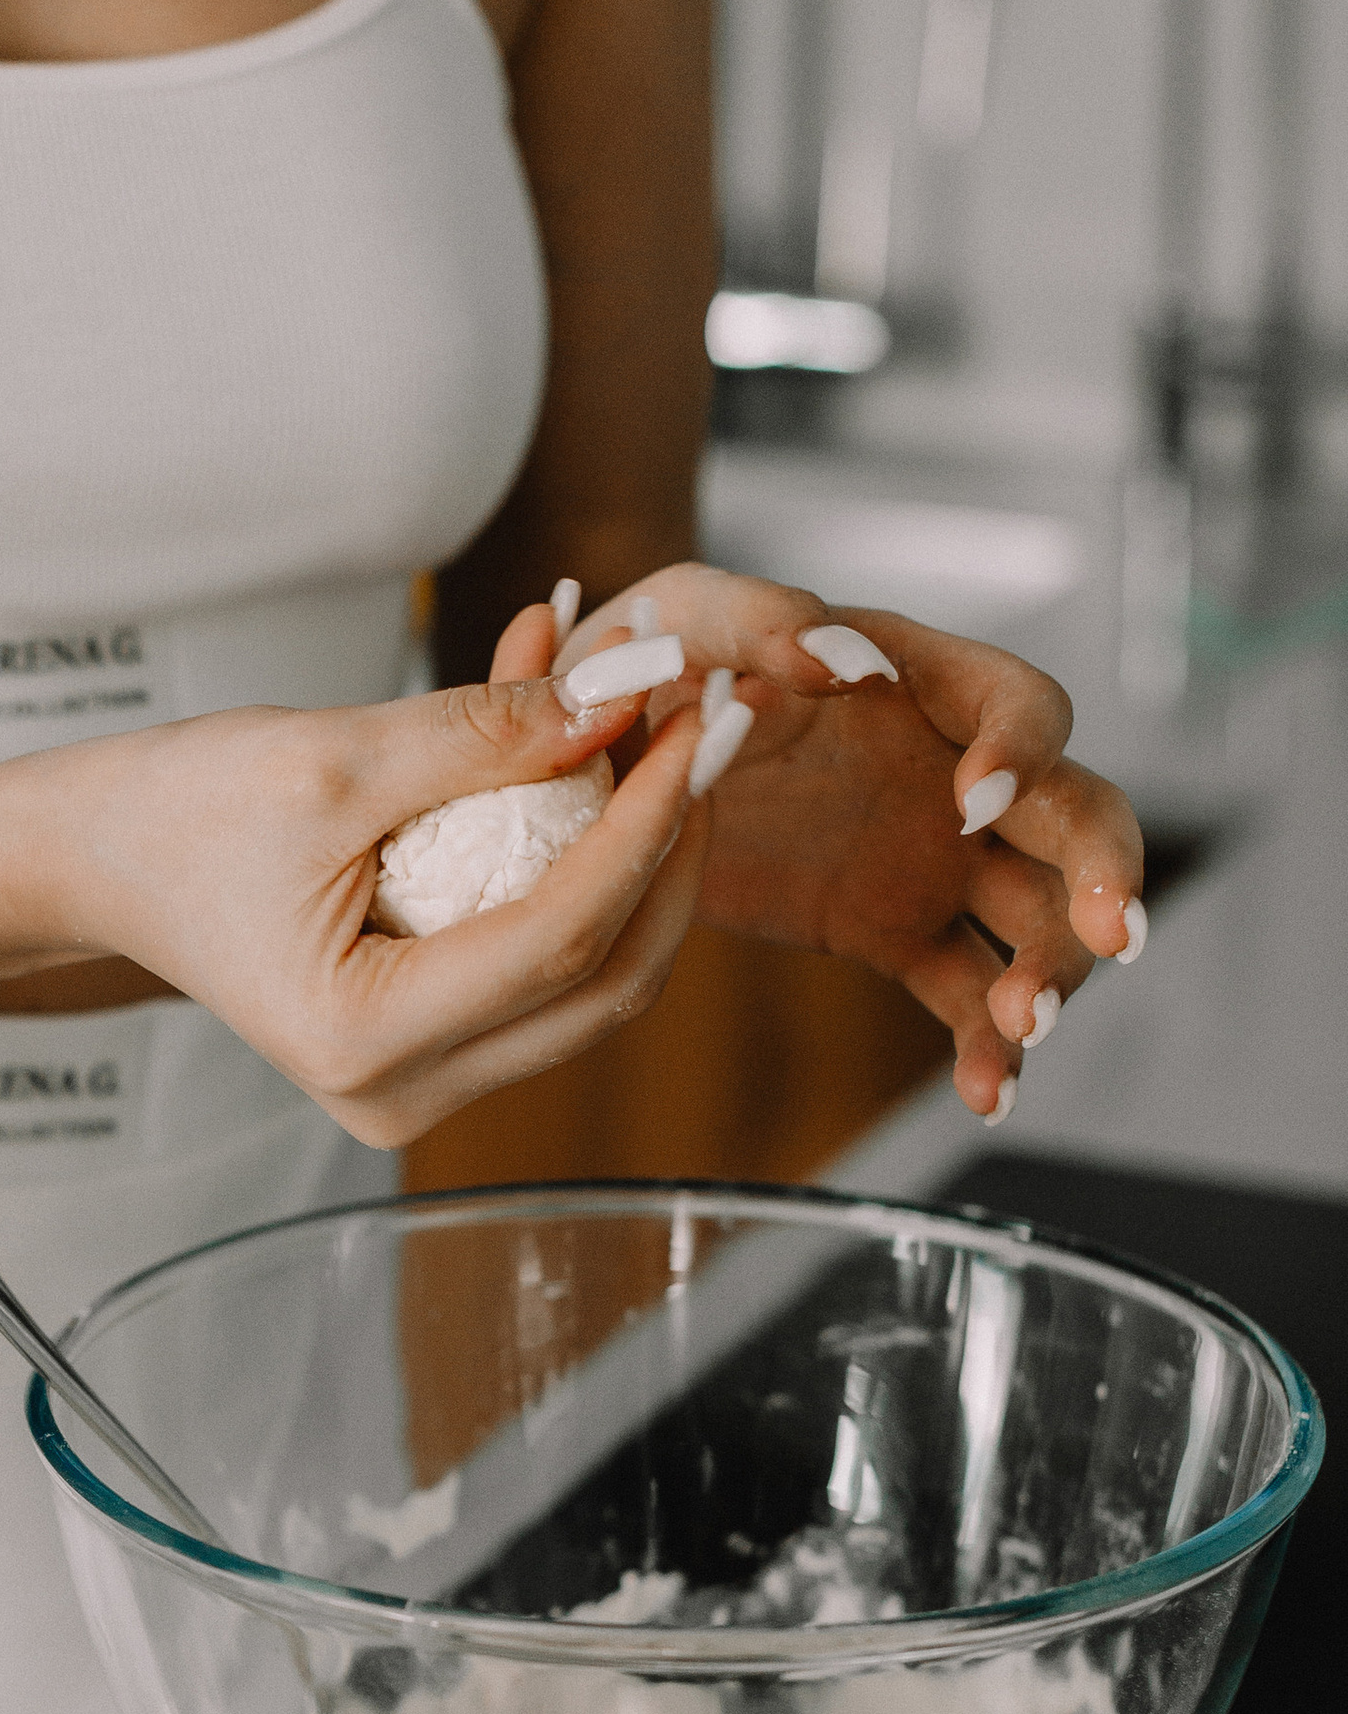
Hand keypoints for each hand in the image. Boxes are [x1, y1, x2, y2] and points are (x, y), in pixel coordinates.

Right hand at [29, 603, 709, 1144]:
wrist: (99, 862)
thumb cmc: (181, 812)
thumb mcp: (335, 755)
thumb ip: (484, 737)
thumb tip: (621, 704)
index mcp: (365, 1038)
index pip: (561, 938)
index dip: (643, 827)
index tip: (689, 723)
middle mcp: (402, 1094)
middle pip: (605, 983)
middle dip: (668, 852)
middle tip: (697, 729)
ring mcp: (419, 1087)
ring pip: (590, 986)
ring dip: (634, 861)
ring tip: (648, 738)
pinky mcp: (430, 1055)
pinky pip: (544, 973)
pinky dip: (579, 876)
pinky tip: (589, 777)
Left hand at [559, 565, 1146, 1118]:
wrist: (607, 759)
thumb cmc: (653, 659)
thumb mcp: (684, 619)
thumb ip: (750, 619)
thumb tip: (820, 649)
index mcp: (918, 680)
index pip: (1020, 704)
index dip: (1022, 748)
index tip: (975, 801)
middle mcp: (951, 768)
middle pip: (1074, 815)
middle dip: (1101, 872)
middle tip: (1105, 933)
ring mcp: (934, 857)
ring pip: (1038, 916)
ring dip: (1052, 969)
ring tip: (1020, 1027)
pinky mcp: (895, 929)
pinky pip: (965, 990)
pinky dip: (986, 1045)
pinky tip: (990, 1095)